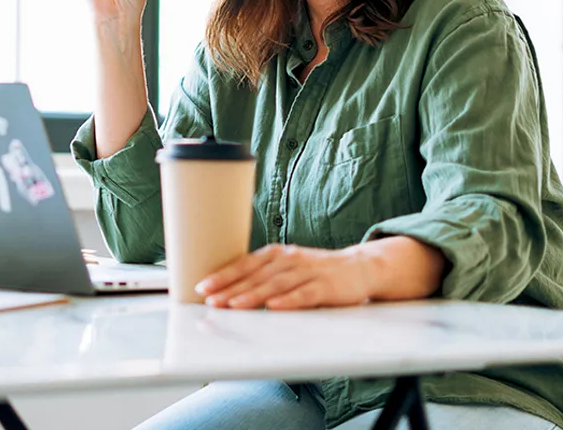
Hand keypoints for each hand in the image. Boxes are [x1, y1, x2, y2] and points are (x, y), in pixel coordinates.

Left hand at [194, 243, 373, 310]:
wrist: (359, 266)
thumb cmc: (315, 271)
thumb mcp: (287, 268)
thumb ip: (263, 276)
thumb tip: (228, 293)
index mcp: (276, 254)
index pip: (245, 264)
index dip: (224, 275)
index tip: (203, 287)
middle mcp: (289, 259)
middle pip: (256, 275)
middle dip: (231, 288)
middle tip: (210, 299)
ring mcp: (308, 271)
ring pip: (276, 284)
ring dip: (253, 295)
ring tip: (234, 305)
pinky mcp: (326, 285)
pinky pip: (305, 293)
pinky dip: (289, 300)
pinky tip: (274, 307)